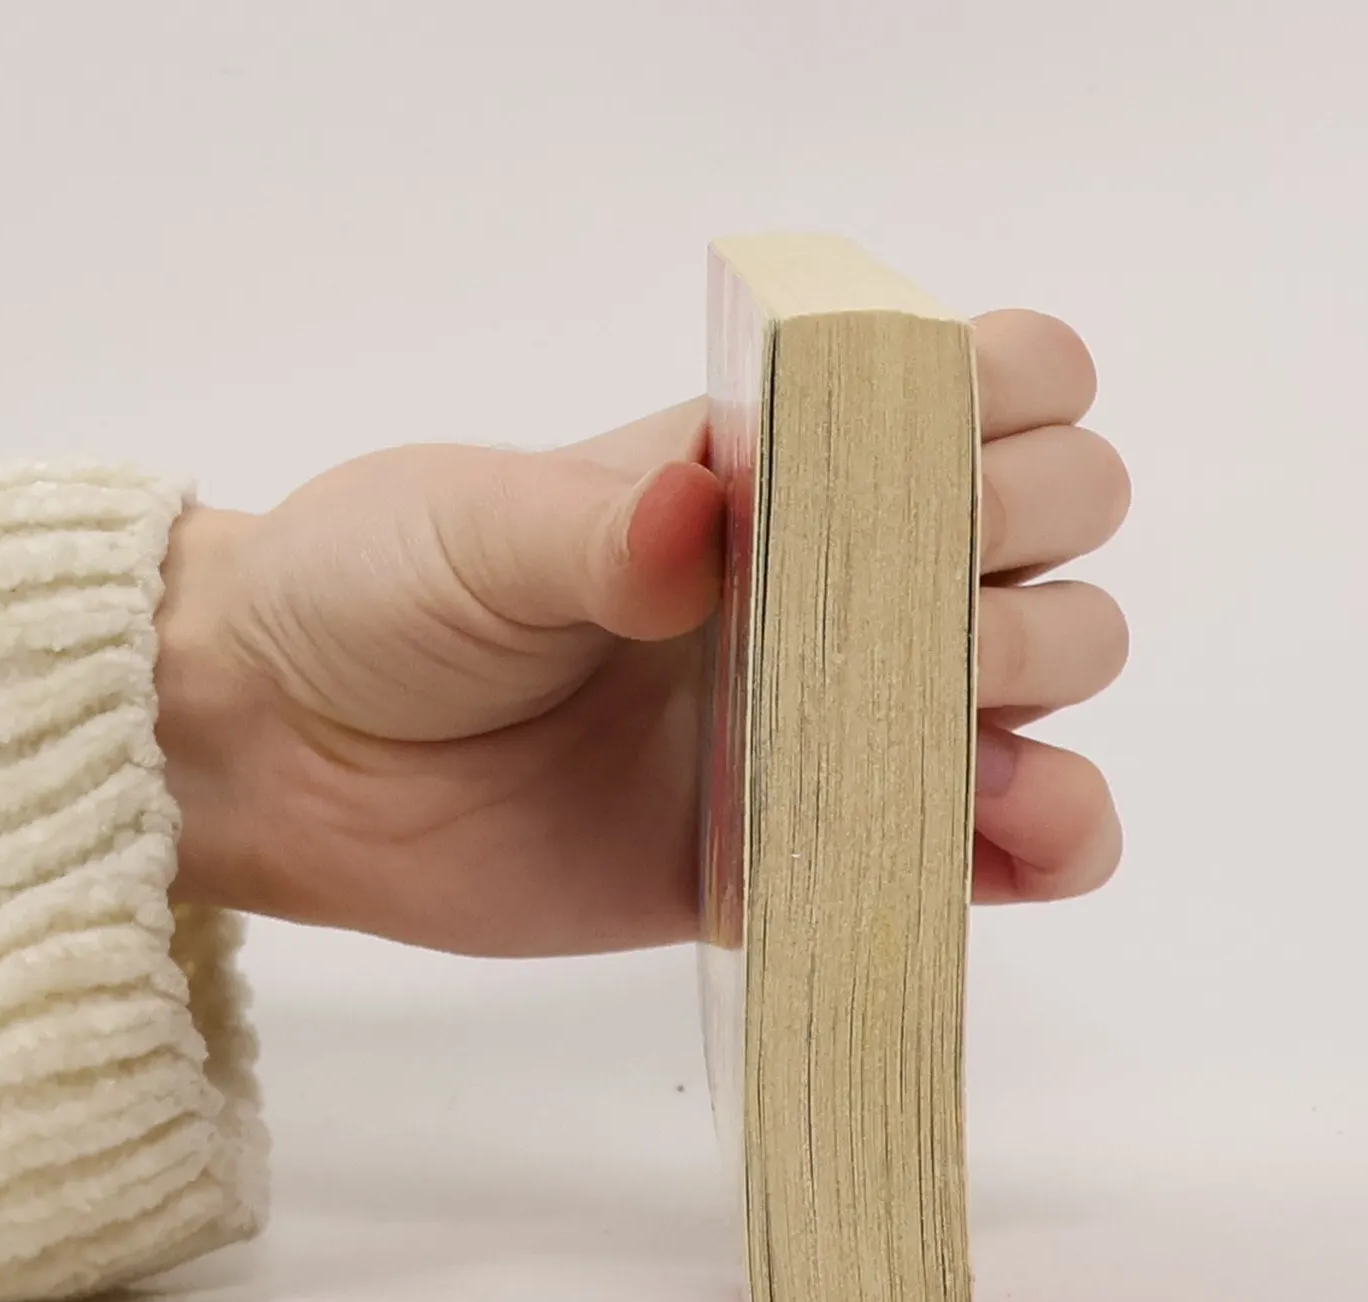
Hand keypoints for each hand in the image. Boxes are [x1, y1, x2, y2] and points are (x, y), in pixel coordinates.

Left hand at [157, 310, 1130, 956]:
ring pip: (1059, 679)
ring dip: (1044, 698)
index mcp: (784, 465)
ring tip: (934, 736)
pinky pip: (996, 852)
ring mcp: (847, 720)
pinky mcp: (822, 853)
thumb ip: (593, 526)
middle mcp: (846, 581)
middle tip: (909, 608)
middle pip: (1062, 530)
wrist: (305, 766)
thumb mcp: (469, 532)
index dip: (1019, 400)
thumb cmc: (380, 596)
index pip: (990, 383)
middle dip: (1031, 556)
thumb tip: (702, 514)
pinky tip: (1008, 842)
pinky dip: (1047, 842)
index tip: (945, 457)